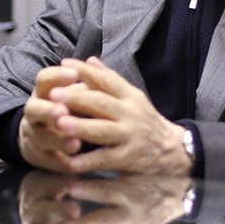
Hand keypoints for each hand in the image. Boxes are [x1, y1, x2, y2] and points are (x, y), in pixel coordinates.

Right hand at [19, 65, 84, 171]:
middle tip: (62, 111)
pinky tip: (74, 166)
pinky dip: (60, 163)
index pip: (44, 79)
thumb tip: (93, 63)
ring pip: (41, 137)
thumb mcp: (71, 92)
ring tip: (76, 144)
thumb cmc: (65, 107)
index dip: (57, 76)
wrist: (42, 135)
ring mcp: (34, 135)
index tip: (73, 74)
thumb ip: (82, 81)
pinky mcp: (39, 156)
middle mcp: (35, 112)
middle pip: (34, 109)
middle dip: (48, 110)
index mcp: (44, 92)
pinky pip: (47, 161)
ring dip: (57, 140)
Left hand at [51, 57, 192, 174]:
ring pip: (103, 131)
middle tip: (53, 95)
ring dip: (81, 127)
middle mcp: (131, 115)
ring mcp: (129, 138)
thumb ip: (110, 80)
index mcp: (130, 97)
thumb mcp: (131, 97)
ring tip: (60, 125)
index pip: (107, 80)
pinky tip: (70, 164)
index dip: (86, 72)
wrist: (172, 150)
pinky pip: (106, 160)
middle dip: (77, 98)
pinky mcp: (128, 159)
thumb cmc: (143, 120)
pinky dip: (88, 164)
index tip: (64, 65)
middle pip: (102, 104)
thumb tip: (89, 59)